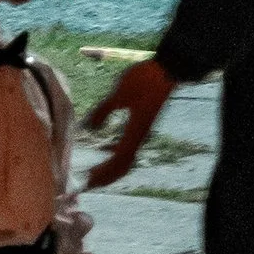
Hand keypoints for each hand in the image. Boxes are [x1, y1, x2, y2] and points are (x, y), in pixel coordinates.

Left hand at [85, 58, 173, 187]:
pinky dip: (116, 154)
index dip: (103, 173)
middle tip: (89, 184)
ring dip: (112, 167)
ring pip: (127, 157)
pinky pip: (128, 146)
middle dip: (107, 176)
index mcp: (134, 132)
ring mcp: (142, 131)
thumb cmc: (144, 80)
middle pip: (124, 165)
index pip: (118, 161)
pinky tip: (107, 148)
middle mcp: (140, 136)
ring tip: (96, 171)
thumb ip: (103, 111)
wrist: (167, 70)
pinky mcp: (143, 124)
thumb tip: (86, 129)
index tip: (88, 181)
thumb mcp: (119, 94)